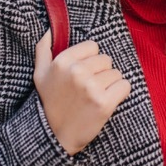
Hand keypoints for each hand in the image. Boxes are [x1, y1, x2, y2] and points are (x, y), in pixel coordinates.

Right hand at [33, 31, 130, 154]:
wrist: (56, 136)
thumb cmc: (50, 103)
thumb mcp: (40, 74)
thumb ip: (43, 49)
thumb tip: (51, 29)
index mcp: (62, 62)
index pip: (93, 46)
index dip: (90, 59)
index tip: (83, 73)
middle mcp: (77, 72)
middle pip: (106, 59)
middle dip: (101, 72)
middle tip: (88, 88)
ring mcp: (91, 88)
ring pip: (116, 73)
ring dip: (110, 84)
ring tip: (95, 96)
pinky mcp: (105, 103)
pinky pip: (125, 86)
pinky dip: (120, 93)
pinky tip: (107, 101)